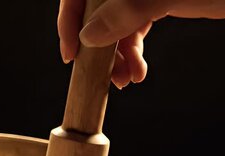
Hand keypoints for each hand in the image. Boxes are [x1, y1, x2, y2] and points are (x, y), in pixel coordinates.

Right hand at [58, 0, 224, 87]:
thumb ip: (126, 11)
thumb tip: (88, 36)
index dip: (69, 22)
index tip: (71, 53)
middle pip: (94, 14)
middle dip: (96, 49)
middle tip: (103, 75)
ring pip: (112, 27)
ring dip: (115, 58)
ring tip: (125, 79)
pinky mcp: (155, 3)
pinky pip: (131, 30)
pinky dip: (131, 54)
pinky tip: (137, 71)